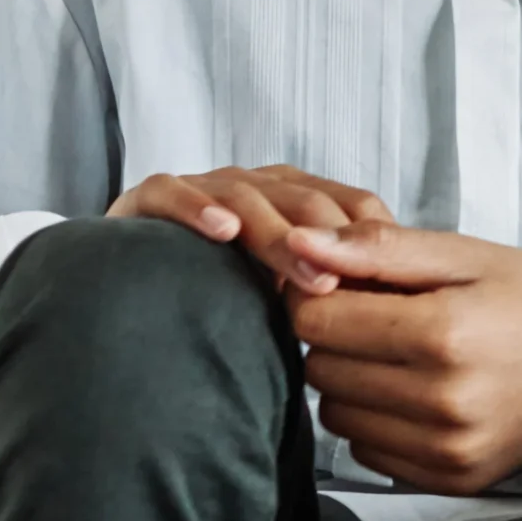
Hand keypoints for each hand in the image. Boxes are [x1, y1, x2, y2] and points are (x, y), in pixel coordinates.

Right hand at [108, 164, 393, 295]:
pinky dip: (197, 207)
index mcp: (299, 201)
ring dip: (278, 234)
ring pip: (249, 196)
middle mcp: (257, 186)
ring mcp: (204, 188)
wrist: (130, 296)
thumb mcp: (288, 302)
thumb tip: (391, 333)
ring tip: (302, 275)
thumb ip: (329, 300)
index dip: (370, 242)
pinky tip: (222, 230)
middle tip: (341, 287)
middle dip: (328, 242)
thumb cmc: (225, 301)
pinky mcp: (148, 198)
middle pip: (305, 202)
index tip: (385, 287)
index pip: (351, 206)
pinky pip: (171, 191)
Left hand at [287, 222, 521, 494]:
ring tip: (405, 354)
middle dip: (336, 337)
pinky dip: (379, 421)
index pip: (315, 320)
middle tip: (385, 315)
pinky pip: (368, 453)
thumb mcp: (470, 255)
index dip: (320, 293)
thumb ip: (381, 249)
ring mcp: (447, 448)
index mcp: (444, 331)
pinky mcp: (451, 479)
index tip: (350, 282)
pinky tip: (420, 393)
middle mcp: (442, 399)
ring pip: (337, 415)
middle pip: (319, 369)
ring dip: (353, 382)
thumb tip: (299, 244)